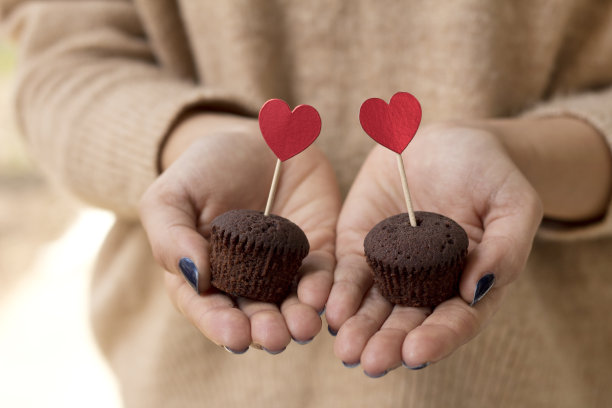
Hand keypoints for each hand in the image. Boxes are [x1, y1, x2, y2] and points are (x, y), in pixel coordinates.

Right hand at [139, 113, 340, 352]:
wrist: (258, 136)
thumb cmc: (206, 167)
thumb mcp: (171, 194)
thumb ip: (170, 237)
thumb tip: (196, 279)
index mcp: (204, 274)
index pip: (207, 309)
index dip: (219, 325)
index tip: (234, 336)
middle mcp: (244, 281)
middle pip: (253, 315)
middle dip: (263, 329)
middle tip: (274, 337)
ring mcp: (283, 269)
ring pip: (290, 304)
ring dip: (297, 319)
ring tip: (302, 327)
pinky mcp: (318, 252)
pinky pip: (323, 276)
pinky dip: (324, 290)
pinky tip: (322, 298)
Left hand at [326, 122, 542, 374]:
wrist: (443, 139)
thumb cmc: (489, 172)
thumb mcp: (514, 203)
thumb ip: (506, 248)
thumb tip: (475, 292)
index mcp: (468, 283)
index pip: (455, 320)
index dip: (437, 339)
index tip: (416, 353)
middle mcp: (426, 285)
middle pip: (407, 322)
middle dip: (389, 344)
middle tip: (371, 362)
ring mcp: (390, 268)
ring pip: (373, 306)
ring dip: (358, 329)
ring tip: (346, 347)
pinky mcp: (359, 246)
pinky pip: (346, 274)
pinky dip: (338, 293)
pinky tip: (330, 309)